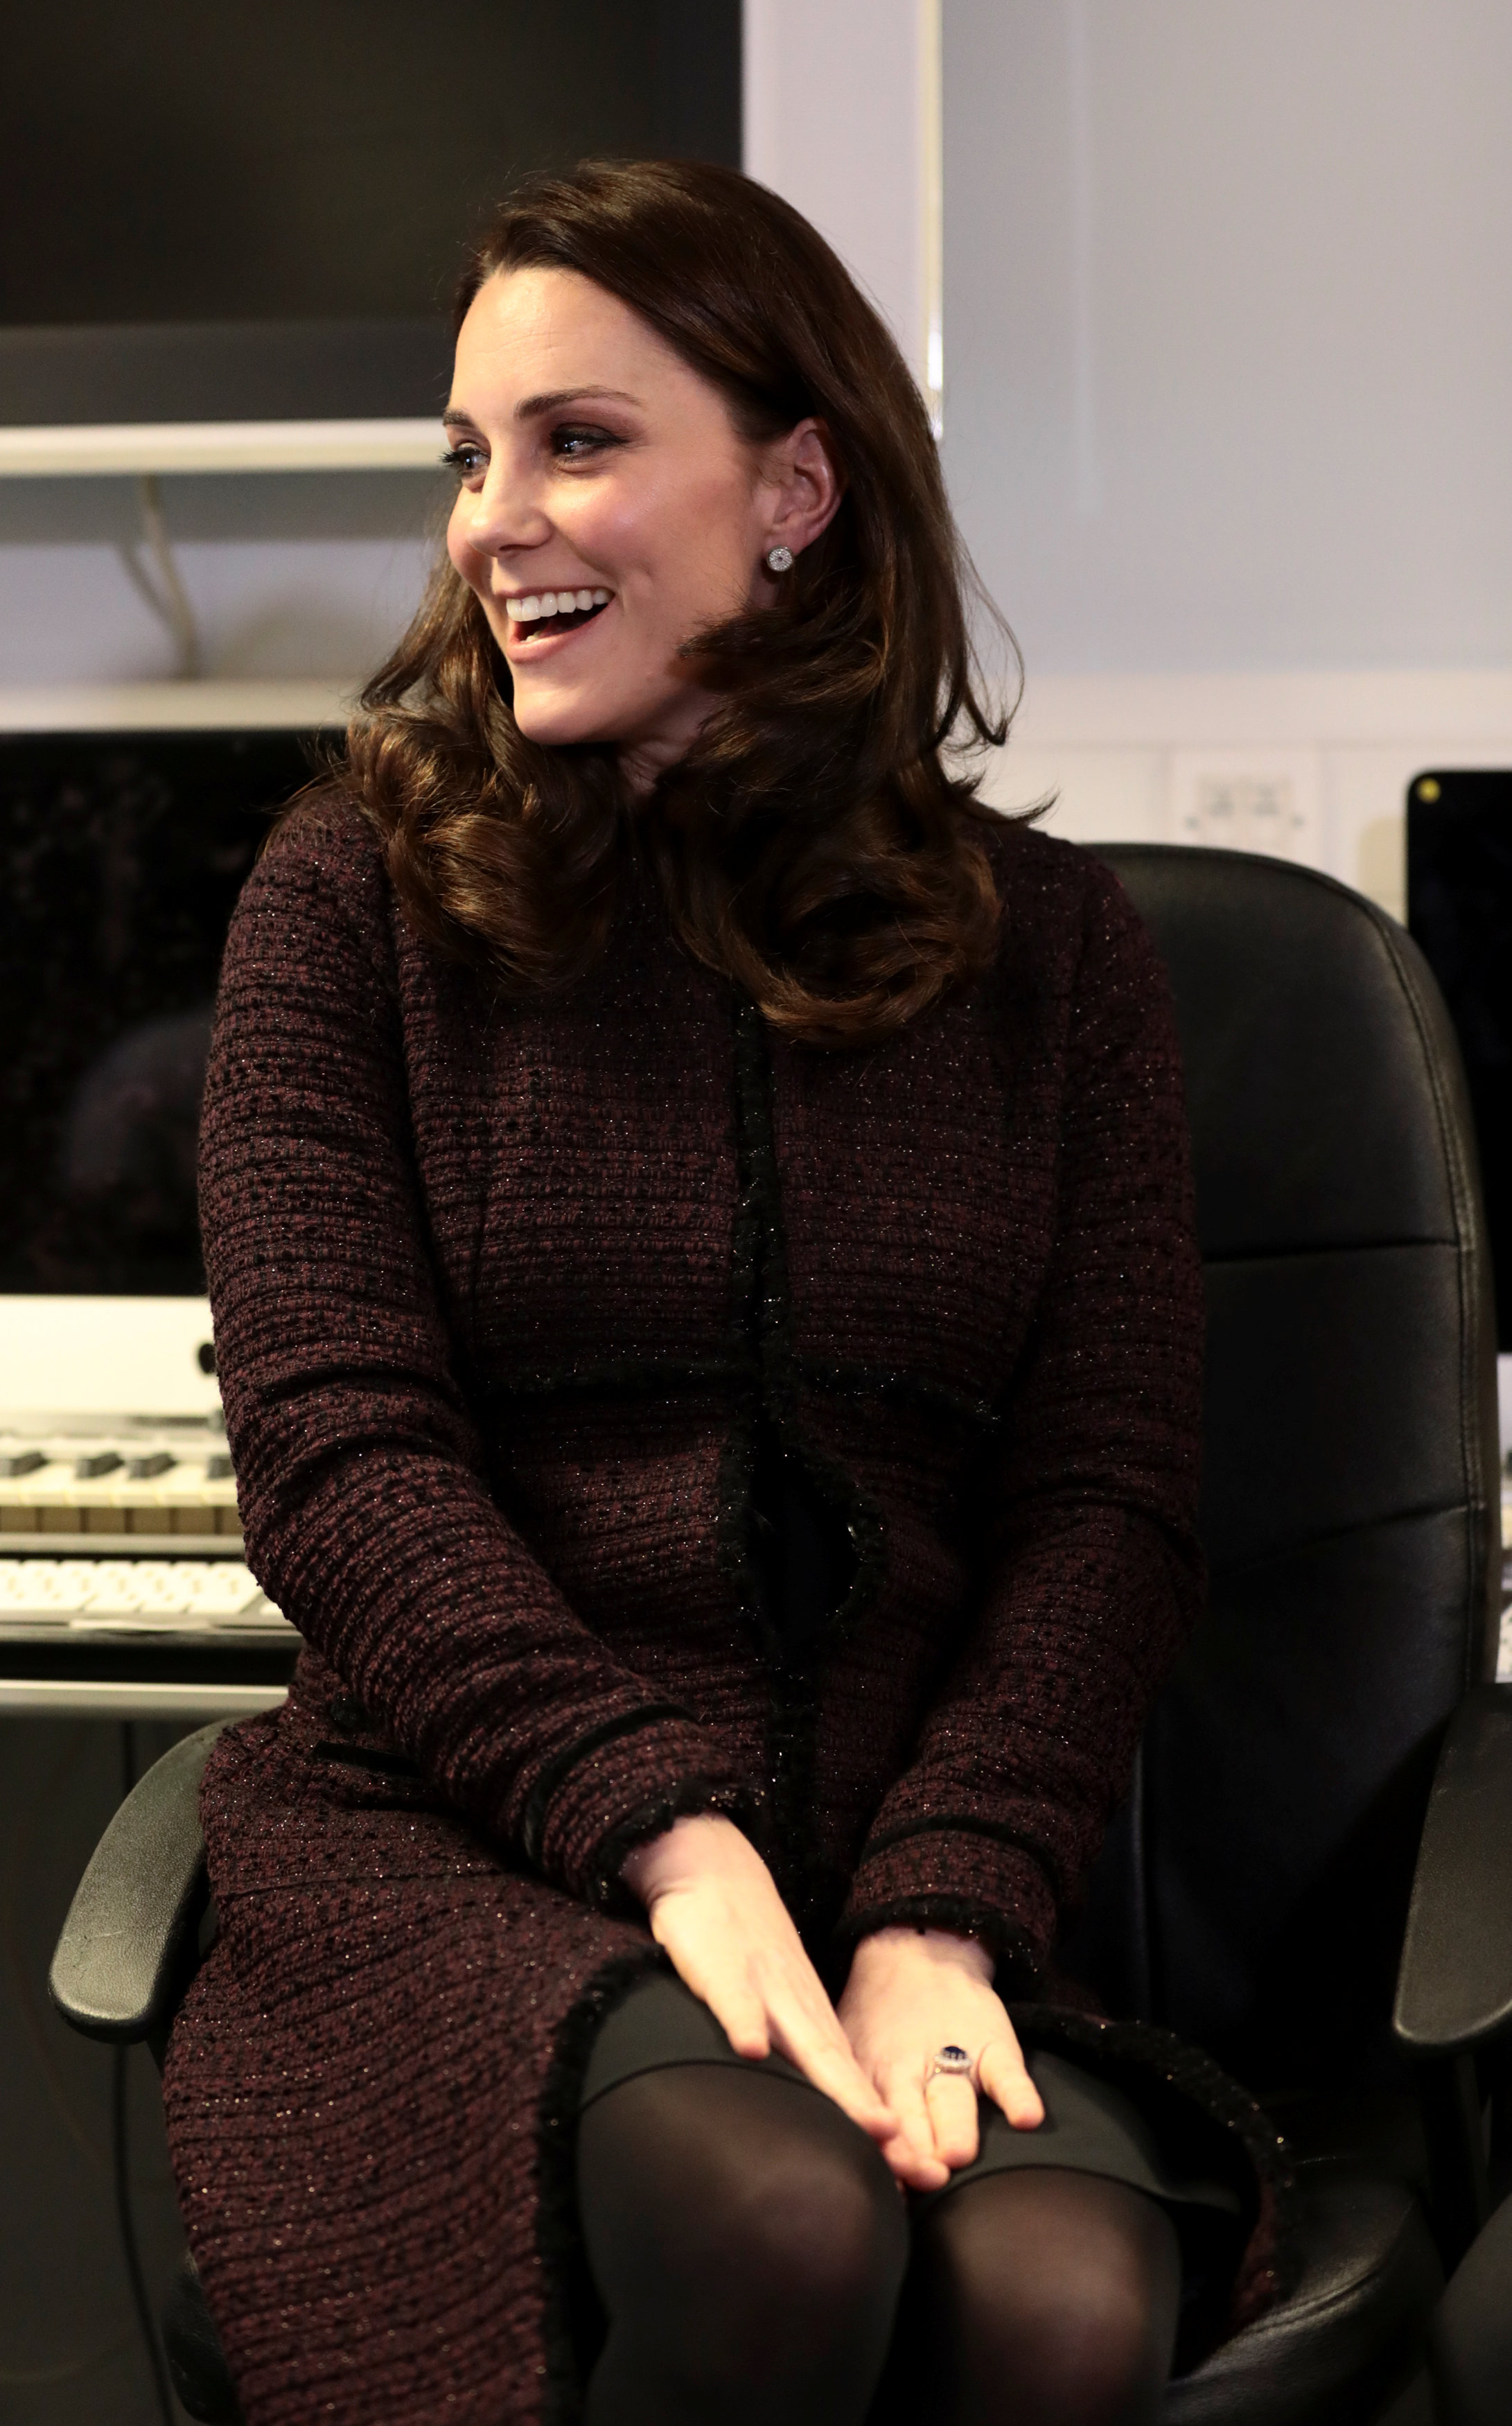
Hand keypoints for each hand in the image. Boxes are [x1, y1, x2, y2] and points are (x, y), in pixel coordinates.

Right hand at [621, 1814, 898, 2152]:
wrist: (712, 1872)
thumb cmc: (741, 1950)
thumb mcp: (774, 2007)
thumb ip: (791, 2055)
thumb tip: (811, 2117)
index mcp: (809, 2023)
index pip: (854, 2085)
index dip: (886, 2133)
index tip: (921, 2179)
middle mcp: (799, 2011)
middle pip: (846, 2075)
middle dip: (884, 2125)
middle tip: (924, 2173)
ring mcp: (765, 1988)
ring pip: (808, 2043)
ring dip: (841, 2087)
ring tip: (876, 2127)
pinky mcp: (722, 1969)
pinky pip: (735, 1998)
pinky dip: (746, 2022)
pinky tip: (753, 2049)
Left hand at [838, 1926, 1043, 2191]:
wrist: (915, 1951)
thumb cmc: (874, 2018)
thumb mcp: (844, 2047)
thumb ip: (840, 2096)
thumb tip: (823, 2158)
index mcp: (867, 2075)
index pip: (868, 2121)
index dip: (873, 2153)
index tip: (877, 2188)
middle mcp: (907, 2069)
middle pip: (908, 2116)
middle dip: (913, 2151)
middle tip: (920, 2179)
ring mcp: (952, 2055)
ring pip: (952, 2098)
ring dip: (955, 2127)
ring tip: (958, 2154)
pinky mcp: (992, 2043)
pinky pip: (1007, 2071)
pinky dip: (1017, 2094)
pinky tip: (1026, 2118)